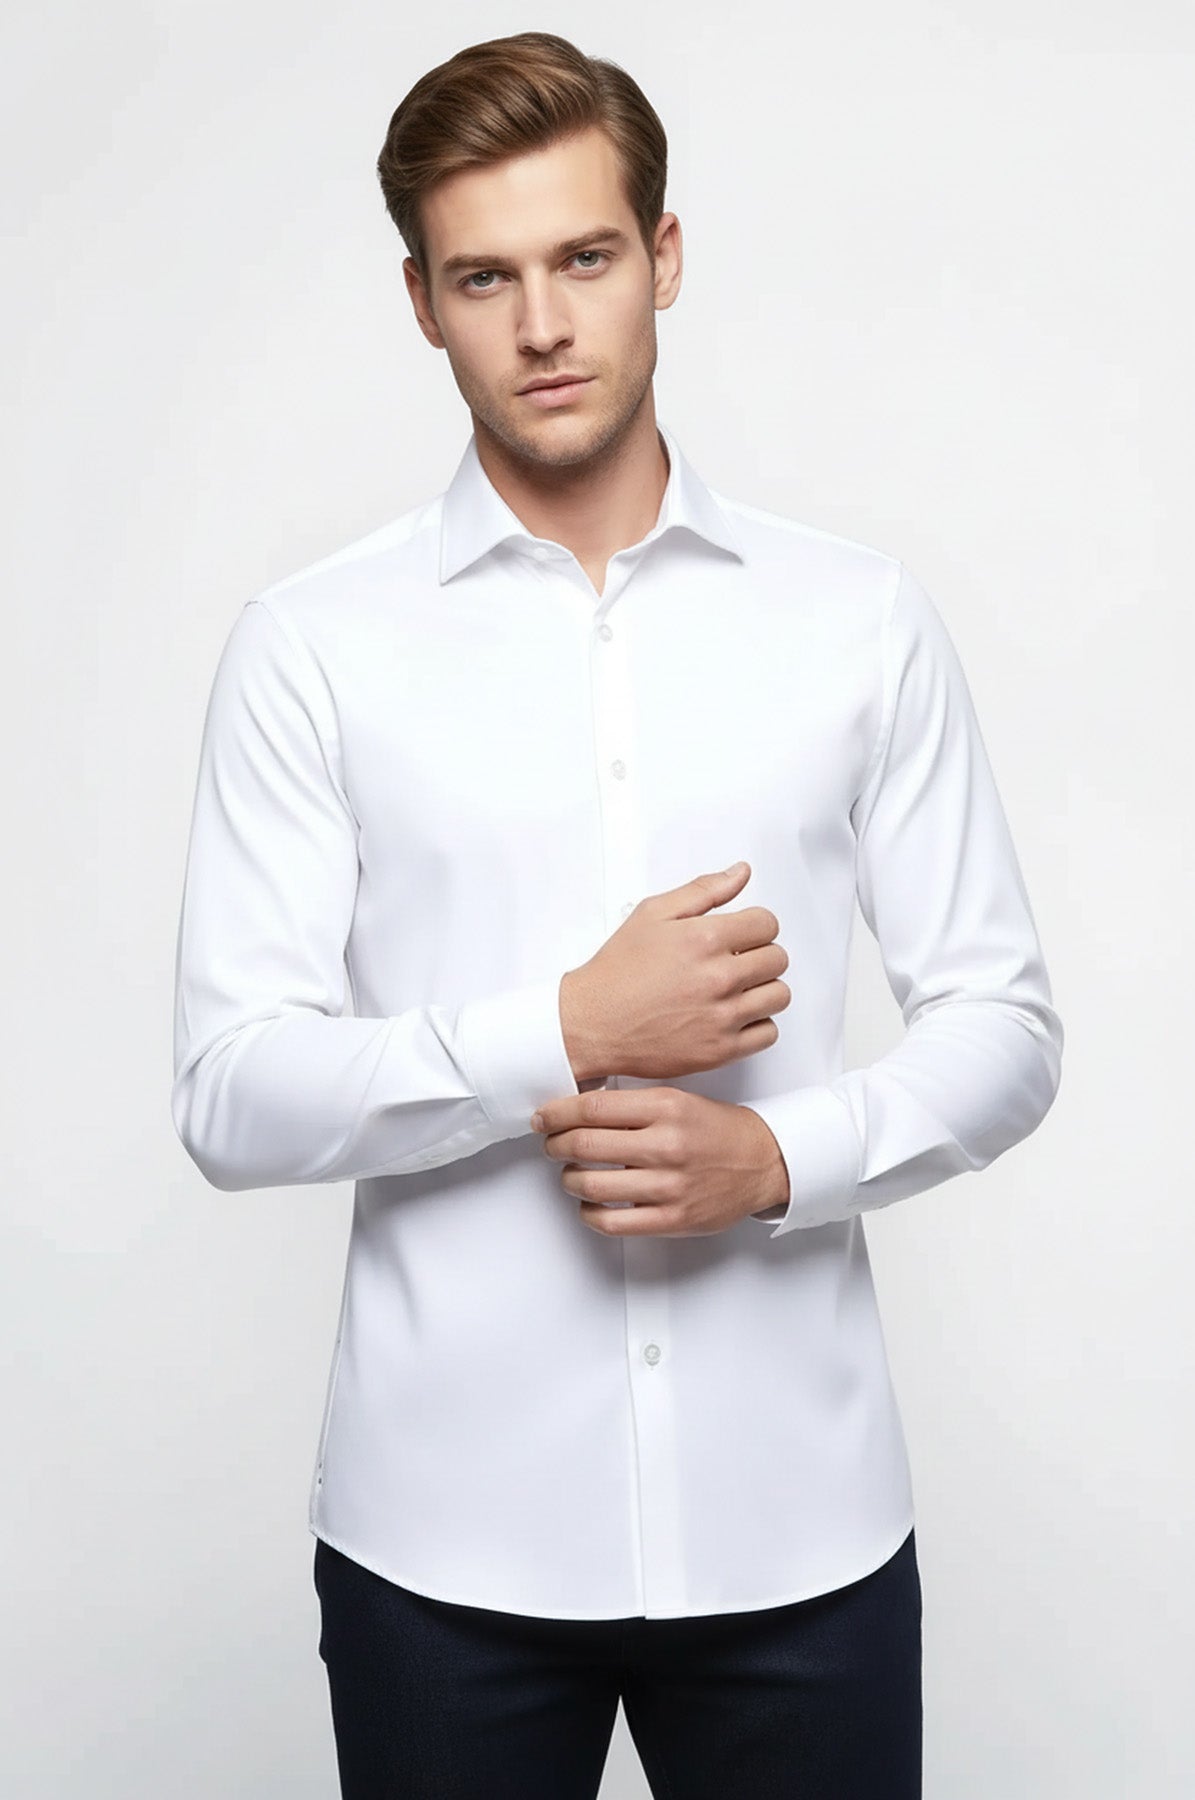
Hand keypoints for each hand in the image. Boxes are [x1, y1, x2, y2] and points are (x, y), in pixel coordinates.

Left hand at [531, 1085, 789, 1236]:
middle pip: (584, 1145)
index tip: (542, 1118)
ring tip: (570, 1173)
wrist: (762, 1162)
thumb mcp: (678, 1099)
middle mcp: (666, 1145)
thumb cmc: (715, 1129)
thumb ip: (632, 1104)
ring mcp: (669, 1186)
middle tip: (551, 1145)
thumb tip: (576, 1108)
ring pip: (592, 1186)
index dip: (556, 1114)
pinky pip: (612, 1222)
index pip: (592, 1108)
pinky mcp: (673, 1219)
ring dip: (569, 1179)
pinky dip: (589, 1213)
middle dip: (555, 1145)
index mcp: (666, 1108)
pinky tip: (590, 1204)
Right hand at [559, 861, 790, 1082]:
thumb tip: (740, 873)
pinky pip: (768, 1033)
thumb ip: (703, 890)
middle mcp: (719, 977)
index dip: (756, 925)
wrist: (593, 1023)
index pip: (767, 923)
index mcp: (704, 939)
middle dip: (760, 954)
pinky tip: (734, 1015)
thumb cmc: (618, 971)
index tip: (743, 934)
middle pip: (778, 959)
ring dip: (763, 988)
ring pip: (779, 995)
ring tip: (737, 988)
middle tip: (736, 960)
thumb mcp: (653, 914)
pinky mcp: (721, 1049)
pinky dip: (758, 1024)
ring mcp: (722, 1016)